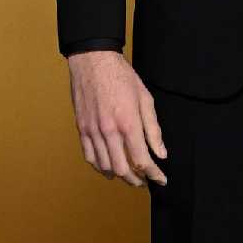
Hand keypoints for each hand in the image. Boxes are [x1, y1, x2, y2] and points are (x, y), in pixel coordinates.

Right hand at [66, 50, 167, 187]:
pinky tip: (108, 166)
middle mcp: (109, 131)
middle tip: (145, 181)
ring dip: (118, 175)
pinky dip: (100, 166)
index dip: (154, 174)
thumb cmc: (122, 77)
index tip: (161, 180)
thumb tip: (161, 153)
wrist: (93, 61)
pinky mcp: (81, 129)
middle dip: (136, 180)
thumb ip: (153, 129)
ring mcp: (92, 131)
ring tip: (129, 175)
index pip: (142, 160)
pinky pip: (89, 156)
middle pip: (122, 169)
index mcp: (128, 123)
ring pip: (105, 166)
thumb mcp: (145, 99)